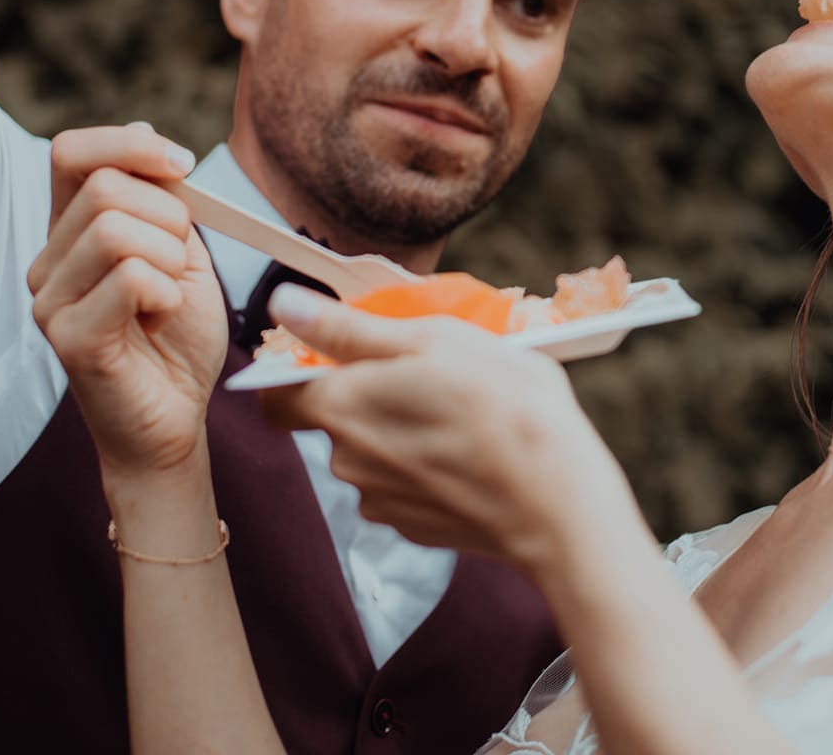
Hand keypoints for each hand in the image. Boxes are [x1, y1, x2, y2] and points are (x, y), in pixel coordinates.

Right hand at [28, 124, 225, 484]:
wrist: (176, 418)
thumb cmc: (176, 336)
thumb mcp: (180, 252)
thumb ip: (160, 198)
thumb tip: (140, 131)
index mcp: (71, 232)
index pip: (71, 152)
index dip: (130, 145)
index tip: (182, 167)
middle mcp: (48, 261)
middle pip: (105, 187)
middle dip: (169, 216)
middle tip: (178, 265)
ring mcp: (50, 300)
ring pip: (115, 230)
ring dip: (170, 259)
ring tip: (168, 298)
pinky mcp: (68, 338)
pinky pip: (129, 278)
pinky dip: (167, 294)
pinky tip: (161, 319)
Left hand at [259, 287, 641, 574]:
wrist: (556, 501)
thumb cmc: (504, 406)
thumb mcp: (433, 341)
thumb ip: (350, 328)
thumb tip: (284, 305)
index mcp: (343, 408)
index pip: (276, 395)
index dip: (299, 371)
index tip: (340, 354)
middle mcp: (347, 461)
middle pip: (334, 419)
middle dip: (370, 395)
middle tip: (432, 374)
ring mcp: (381, 501)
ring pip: (372, 452)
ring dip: (402, 430)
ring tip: (463, 414)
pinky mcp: (414, 527)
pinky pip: (404, 485)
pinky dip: (427, 466)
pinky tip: (472, 453)